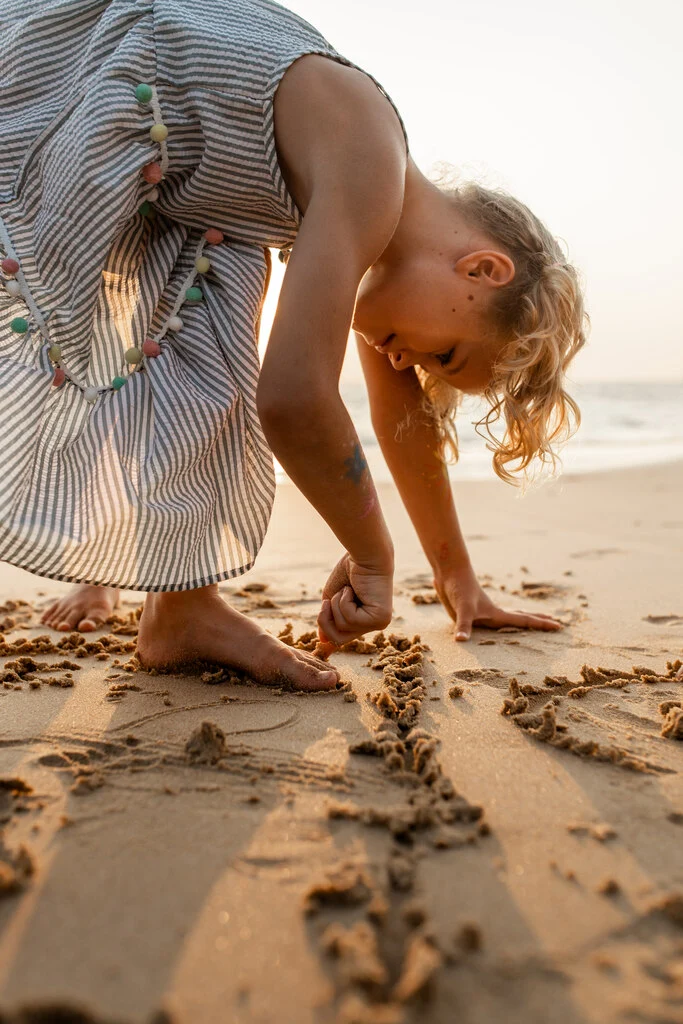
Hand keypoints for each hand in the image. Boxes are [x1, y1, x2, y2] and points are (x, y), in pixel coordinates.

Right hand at [317, 552, 392, 649]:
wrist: (365, 554)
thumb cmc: (349, 571)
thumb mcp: (332, 597)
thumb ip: (328, 618)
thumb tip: (323, 642)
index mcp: (364, 619)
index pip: (342, 637)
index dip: (327, 634)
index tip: (321, 632)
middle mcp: (374, 624)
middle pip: (338, 639)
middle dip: (325, 621)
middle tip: (325, 602)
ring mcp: (379, 623)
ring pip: (342, 628)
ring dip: (336, 604)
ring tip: (347, 589)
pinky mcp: (381, 619)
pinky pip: (351, 620)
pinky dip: (345, 601)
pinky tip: (353, 589)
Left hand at [433, 565, 563, 640]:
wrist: (449, 570)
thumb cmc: (458, 588)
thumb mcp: (461, 609)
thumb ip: (463, 625)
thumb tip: (461, 641)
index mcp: (496, 614)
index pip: (524, 620)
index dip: (541, 624)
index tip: (559, 626)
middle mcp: (493, 613)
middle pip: (522, 617)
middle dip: (538, 621)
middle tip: (557, 623)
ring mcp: (484, 610)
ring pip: (510, 616)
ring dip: (523, 619)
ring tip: (536, 620)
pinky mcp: (474, 610)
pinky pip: (494, 619)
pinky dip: (502, 622)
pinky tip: (498, 623)